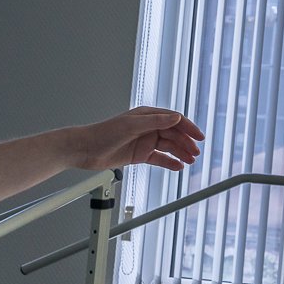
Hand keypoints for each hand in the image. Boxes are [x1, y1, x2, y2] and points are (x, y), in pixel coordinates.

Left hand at [63, 106, 203, 171]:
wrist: (83, 150)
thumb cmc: (103, 134)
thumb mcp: (131, 125)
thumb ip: (155, 121)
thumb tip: (176, 117)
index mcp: (147, 116)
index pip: (174, 120)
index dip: (188, 128)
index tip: (199, 137)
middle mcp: (148, 127)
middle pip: (174, 135)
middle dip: (186, 144)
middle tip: (195, 154)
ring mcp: (144, 141)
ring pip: (168, 147)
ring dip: (180, 153)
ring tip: (189, 161)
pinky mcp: (140, 155)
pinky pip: (159, 158)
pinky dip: (169, 162)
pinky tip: (177, 167)